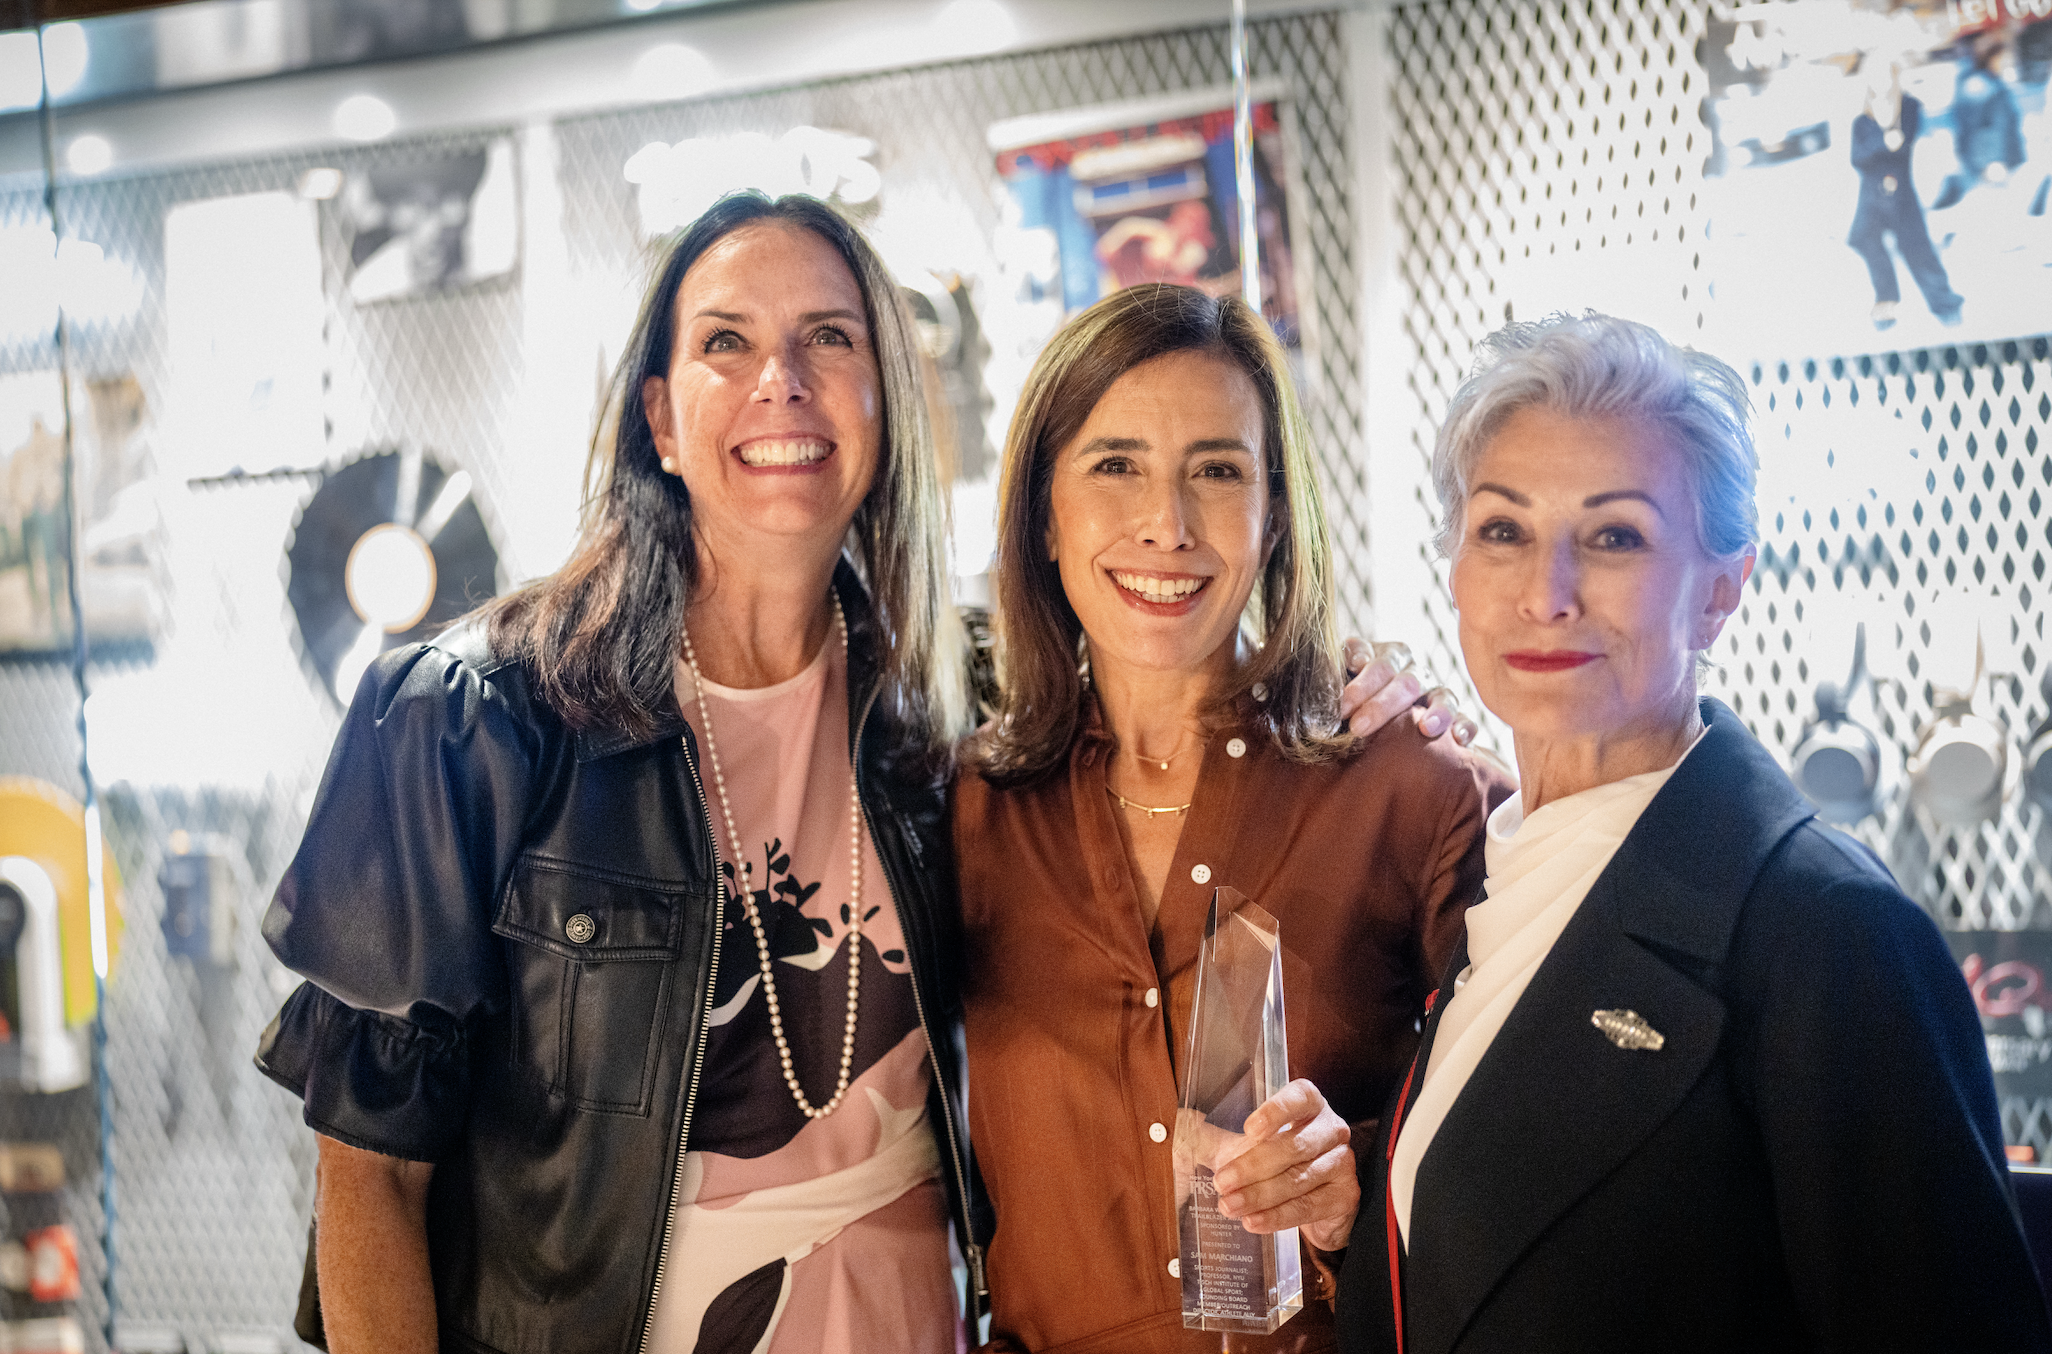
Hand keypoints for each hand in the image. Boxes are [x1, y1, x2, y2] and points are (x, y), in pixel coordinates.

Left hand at [1207, 1079, 1359, 1251]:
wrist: (1320, 1198)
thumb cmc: (1281, 1159)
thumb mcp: (1250, 1143)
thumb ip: (1219, 1136)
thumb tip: (1181, 1127)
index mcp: (1309, 1104)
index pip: (1299, 1098)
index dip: (1276, 1111)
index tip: (1249, 1128)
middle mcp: (1331, 1129)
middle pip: (1293, 1146)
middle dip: (1253, 1166)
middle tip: (1222, 1182)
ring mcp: (1342, 1162)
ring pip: (1298, 1179)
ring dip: (1259, 1196)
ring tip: (1229, 1206)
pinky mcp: (1345, 1196)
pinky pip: (1307, 1207)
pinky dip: (1277, 1217)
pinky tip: (1254, 1221)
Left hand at [1339, 637, 1475, 744]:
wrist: (1366, 714)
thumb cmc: (1350, 693)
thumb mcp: (1342, 672)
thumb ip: (1346, 660)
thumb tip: (1356, 660)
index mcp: (1392, 655)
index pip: (1381, 666)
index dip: (1362, 686)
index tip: (1342, 708)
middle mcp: (1417, 672)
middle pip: (1407, 683)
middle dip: (1382, 707)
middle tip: (1359, 728)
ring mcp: (1438, 693)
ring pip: (1444, 697)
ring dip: (1437, 712)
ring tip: (1426, 729)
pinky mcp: (1455, 717)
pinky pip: (1466, 719)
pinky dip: (1465, 726)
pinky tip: (1459, 739)